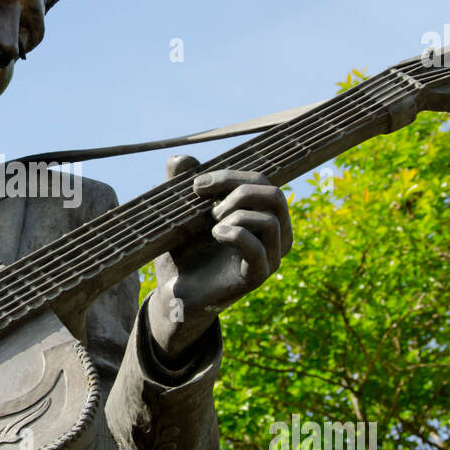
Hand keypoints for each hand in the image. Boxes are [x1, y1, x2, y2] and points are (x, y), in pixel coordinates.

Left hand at [147, 154, 292, 362]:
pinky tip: (216, 234)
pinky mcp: (256, 278)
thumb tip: (180, 158)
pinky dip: (236, 234)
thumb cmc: (183, 252)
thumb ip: (181, 184)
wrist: (174, 292)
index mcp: (261, 216)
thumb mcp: (180, 213)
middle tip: (208, 206)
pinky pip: (260, 250)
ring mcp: (268, 258)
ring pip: (272, 220)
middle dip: (239, 191)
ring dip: (237, 213)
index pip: (262, 182)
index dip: (231, 175)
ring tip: (211, 224)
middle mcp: (273, 237)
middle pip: (275, 196)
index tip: (196, 185)